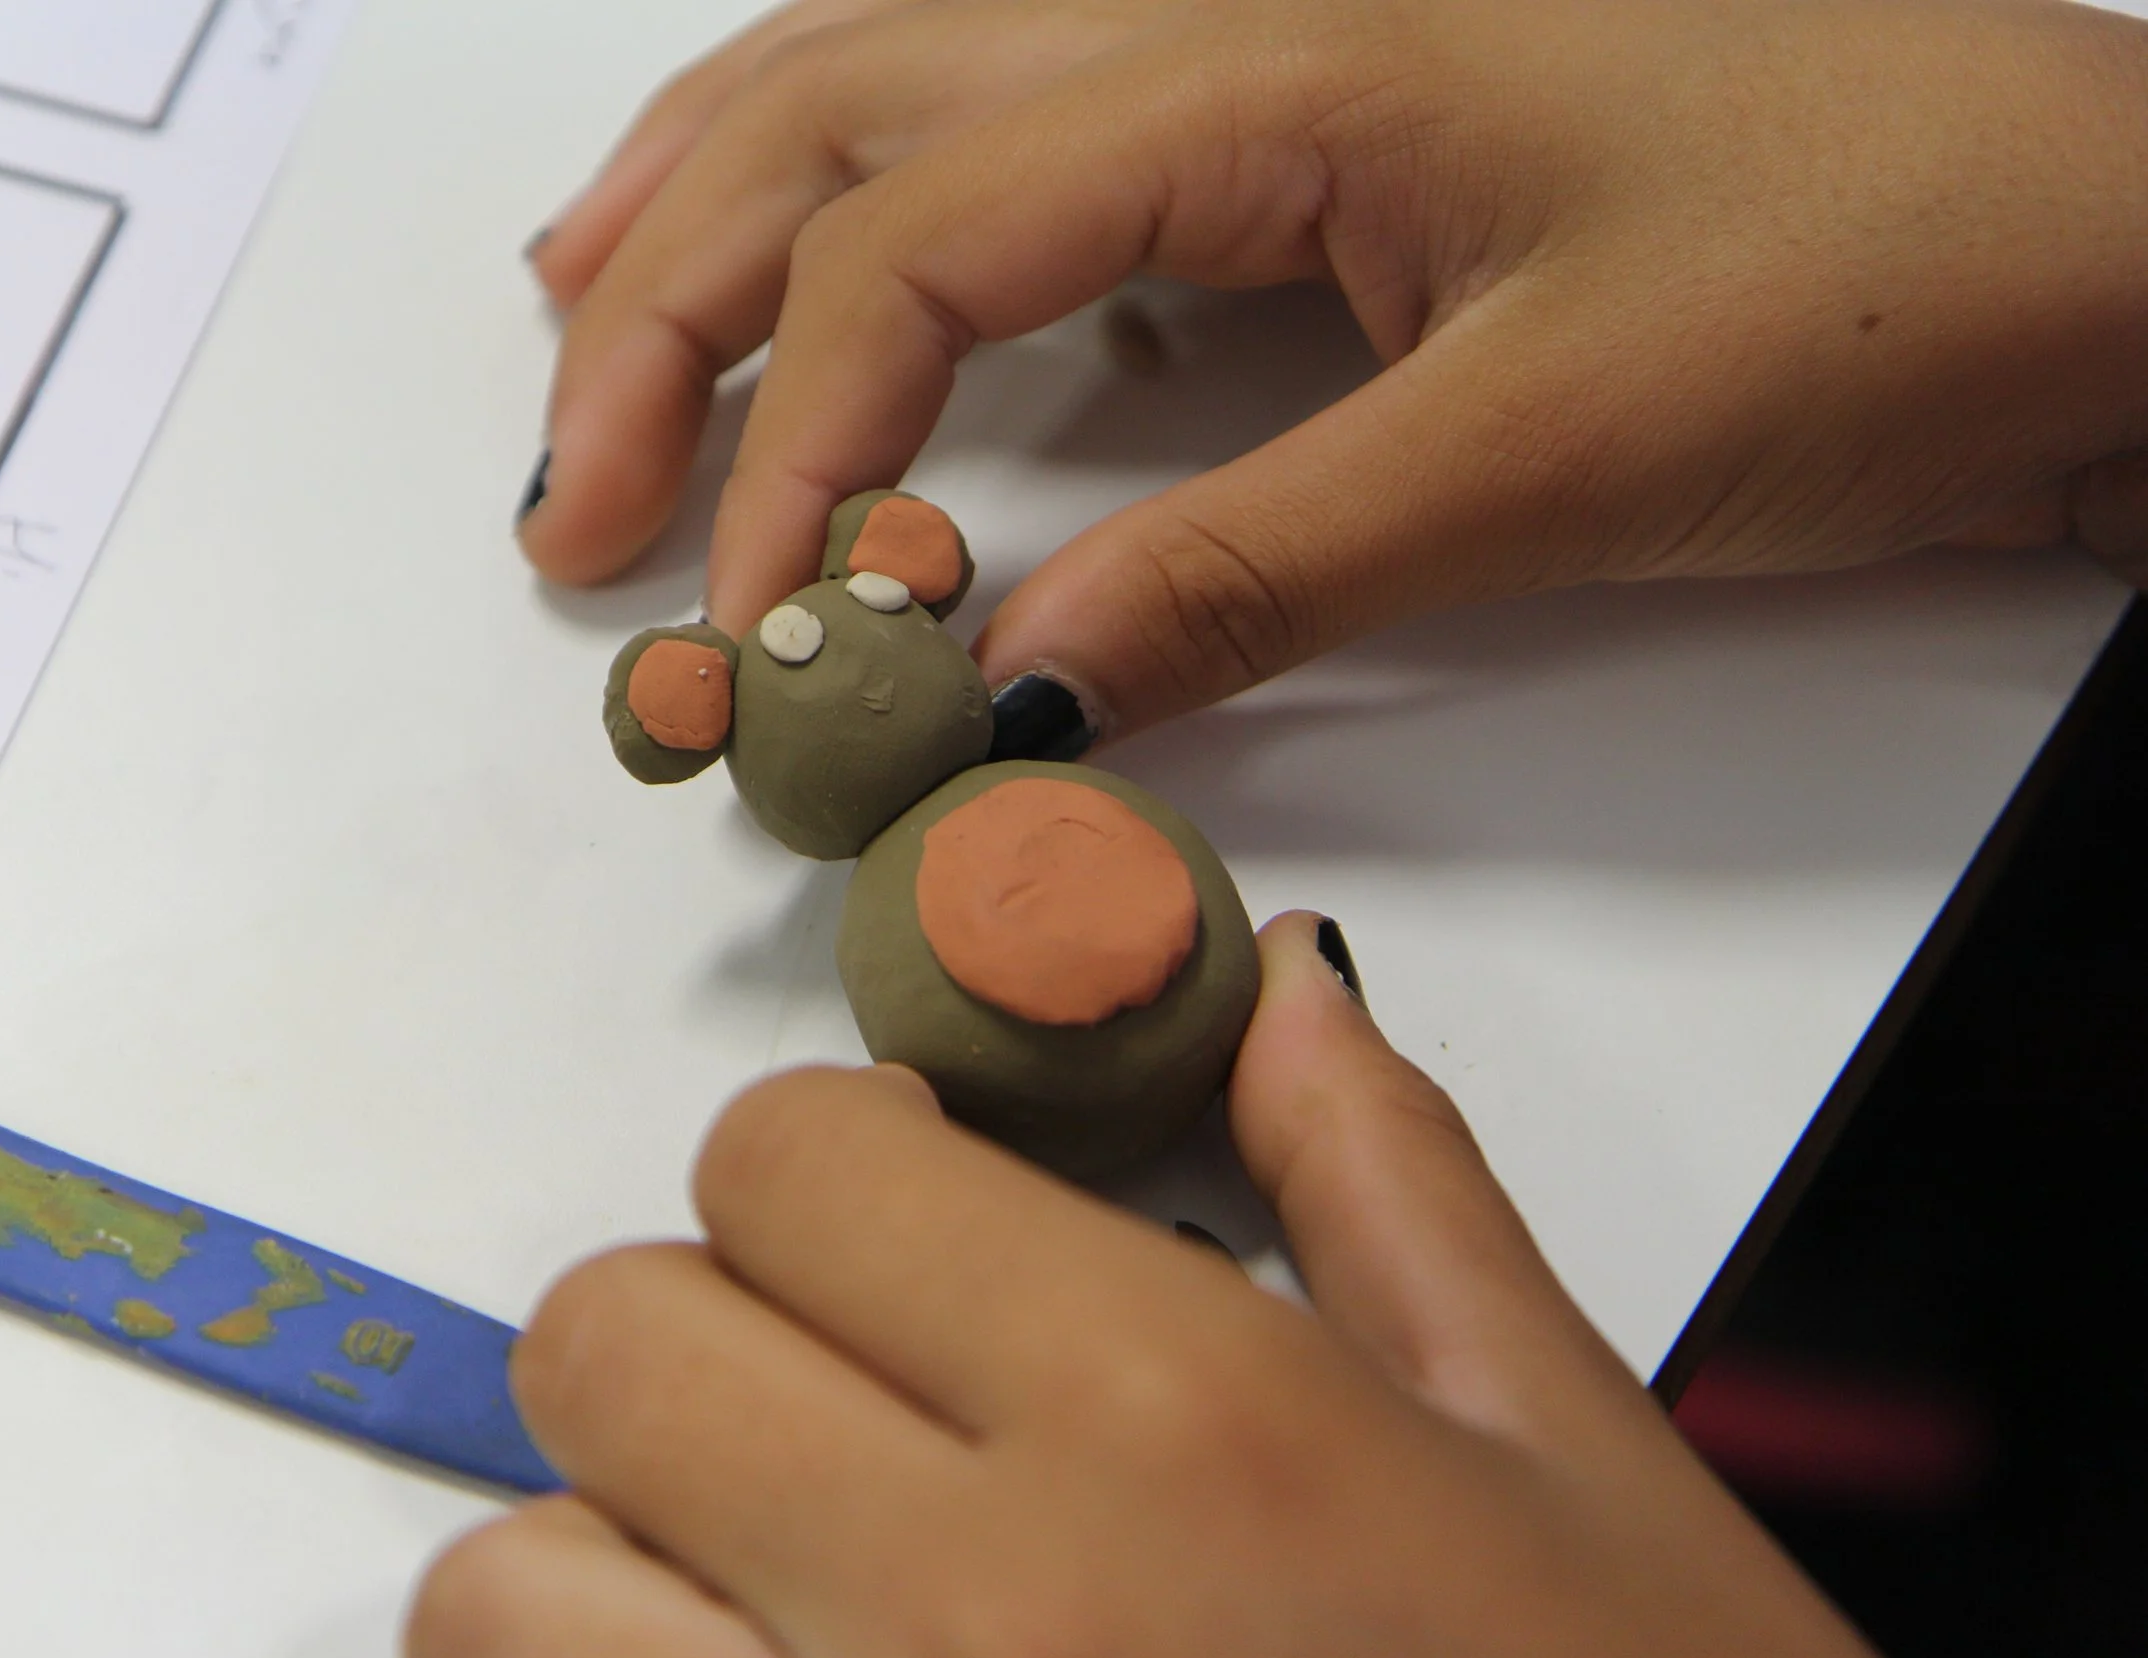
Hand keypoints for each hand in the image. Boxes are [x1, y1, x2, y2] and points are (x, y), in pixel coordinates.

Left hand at [405, 914, 1878, 1657]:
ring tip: (773, 1597)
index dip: (836, 1161)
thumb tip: (1287, 995)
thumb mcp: (1574, 1470)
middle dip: (706, 1331)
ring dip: (601, 1569)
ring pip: (499, 1598)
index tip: (905, 1214)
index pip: (788, 1159)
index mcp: (1177, 1428)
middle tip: (847, 1399)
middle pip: (606, 1340)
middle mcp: (973, 1616)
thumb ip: (1391, 1193)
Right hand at [516, 0, 2147, 746]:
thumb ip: (1250, 568)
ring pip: (900, 59)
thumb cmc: (1880, 280)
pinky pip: (1016, 110)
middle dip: (667, 298)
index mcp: (1273, 45)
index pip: (920, 235)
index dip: (794, 433)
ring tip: (575, 313)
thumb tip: (1018, 686)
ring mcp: (1255, 22)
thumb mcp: (1543, 455)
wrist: (2093, 226)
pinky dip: (866, 176)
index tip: (745, 618)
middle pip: (842, 101)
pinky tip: (815, 239)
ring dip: (715, 190)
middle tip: (568, 498)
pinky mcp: (1299, 97)